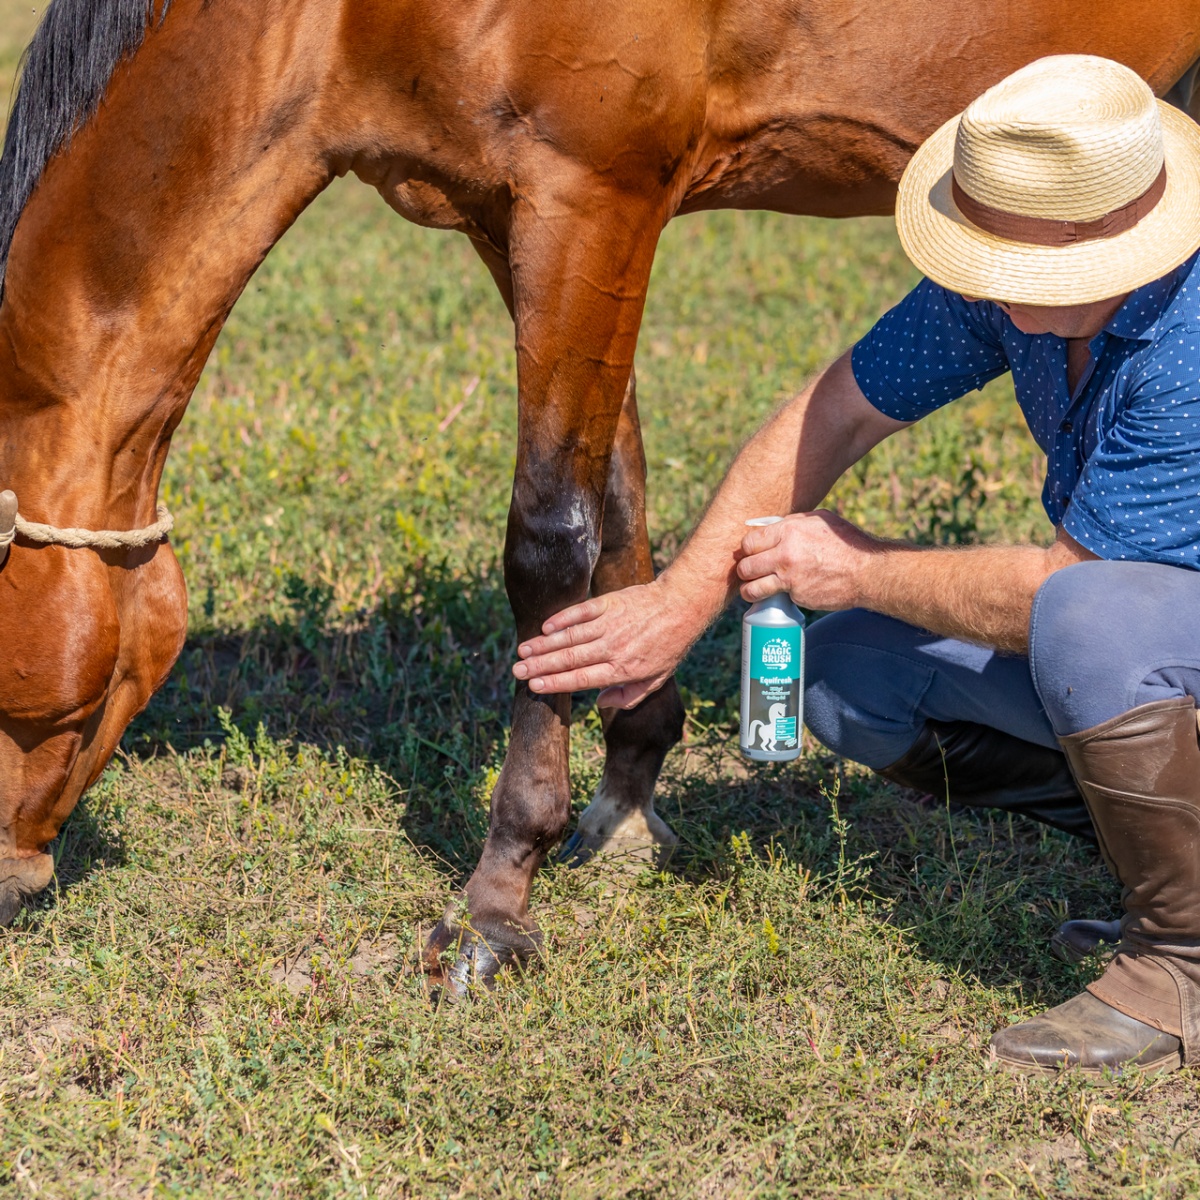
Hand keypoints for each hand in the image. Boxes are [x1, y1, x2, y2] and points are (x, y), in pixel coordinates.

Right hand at [512, 579, 696, 708]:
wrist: (681, 607)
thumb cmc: (668, 646)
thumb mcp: (655, 680)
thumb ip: (628, 697)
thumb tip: (597, 702)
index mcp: (622, 669)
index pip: (582, 679)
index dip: (556, 682)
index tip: (535, 685)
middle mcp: (613, 647)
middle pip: (570, 658)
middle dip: (540, 665)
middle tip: (517, 670)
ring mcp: (609, 624)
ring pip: (570, 636)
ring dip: (544, 644)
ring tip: (522, 650)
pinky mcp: (608, 604)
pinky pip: (580, 612)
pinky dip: (562, 619)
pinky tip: (545, 627)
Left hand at [736, 510, 879, 608]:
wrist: (867, 572)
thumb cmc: (845, 543)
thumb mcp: (820, 520)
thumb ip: (792, 522)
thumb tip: (770, 525)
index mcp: (789, 531)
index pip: (749, 542)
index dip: (748, 549)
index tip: (752, 553)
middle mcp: (785, 554)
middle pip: (745, 565)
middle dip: (746, 569)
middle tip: (751, 571)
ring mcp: (790, 578)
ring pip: (751, 587)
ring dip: (750, 589)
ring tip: (754, 588)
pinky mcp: (797, 596)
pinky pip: (775, 597)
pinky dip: (775, 597)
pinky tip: (782, 593)